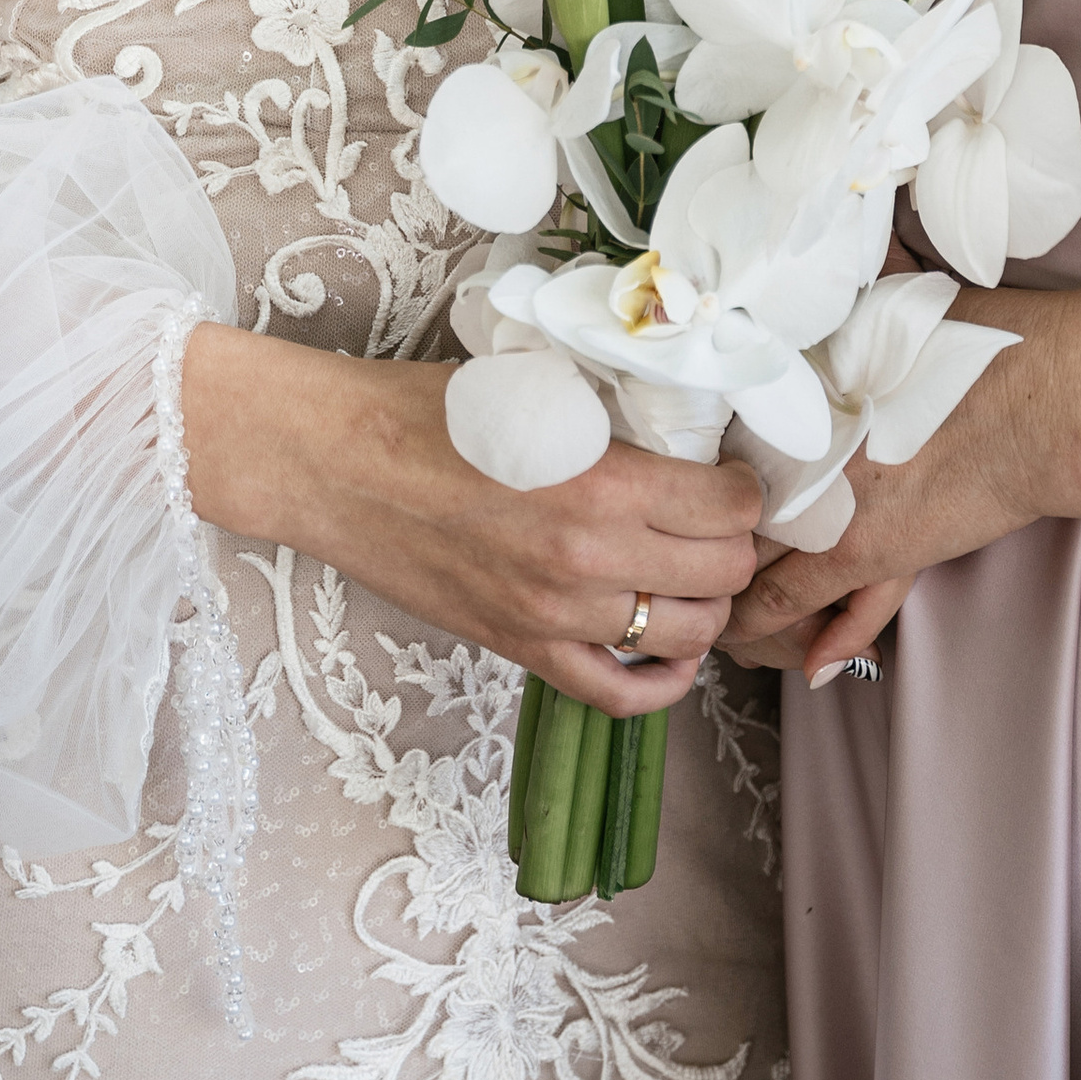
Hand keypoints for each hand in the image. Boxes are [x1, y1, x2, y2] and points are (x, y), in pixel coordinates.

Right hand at [183, 326, 764, 716]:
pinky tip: (668, 651)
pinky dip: (661, 681)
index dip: (745, 488)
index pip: (730, 507)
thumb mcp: (539, 385)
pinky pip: (618, 694)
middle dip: (737, 545)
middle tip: (720, 520)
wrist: (335, 464)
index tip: (732, 473)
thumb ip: (616, 410)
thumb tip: (689, 416)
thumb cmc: (426, 410)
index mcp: (601, 482)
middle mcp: (588, 560)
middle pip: (723, 574)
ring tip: (693, 572)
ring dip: (705, 604)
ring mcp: (555, 615)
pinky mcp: (520, 650)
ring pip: (687, 635)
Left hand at [722, 294, 1052, 670]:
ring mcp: (819, 505)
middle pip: (713, 508)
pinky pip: (795, 608)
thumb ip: (864, 286)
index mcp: (790, 386)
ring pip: (744, 569)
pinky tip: (772, 649)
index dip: (696, 472)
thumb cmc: (982, 346)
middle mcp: (789, 446)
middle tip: (689, 564)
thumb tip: (867, 231)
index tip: (691, 490)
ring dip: (731, 598)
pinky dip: (778, 632)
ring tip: (721, 616)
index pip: (712, 438)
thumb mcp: (902, 301)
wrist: (1038, 400)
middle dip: (698, 542)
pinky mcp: (860, 553)